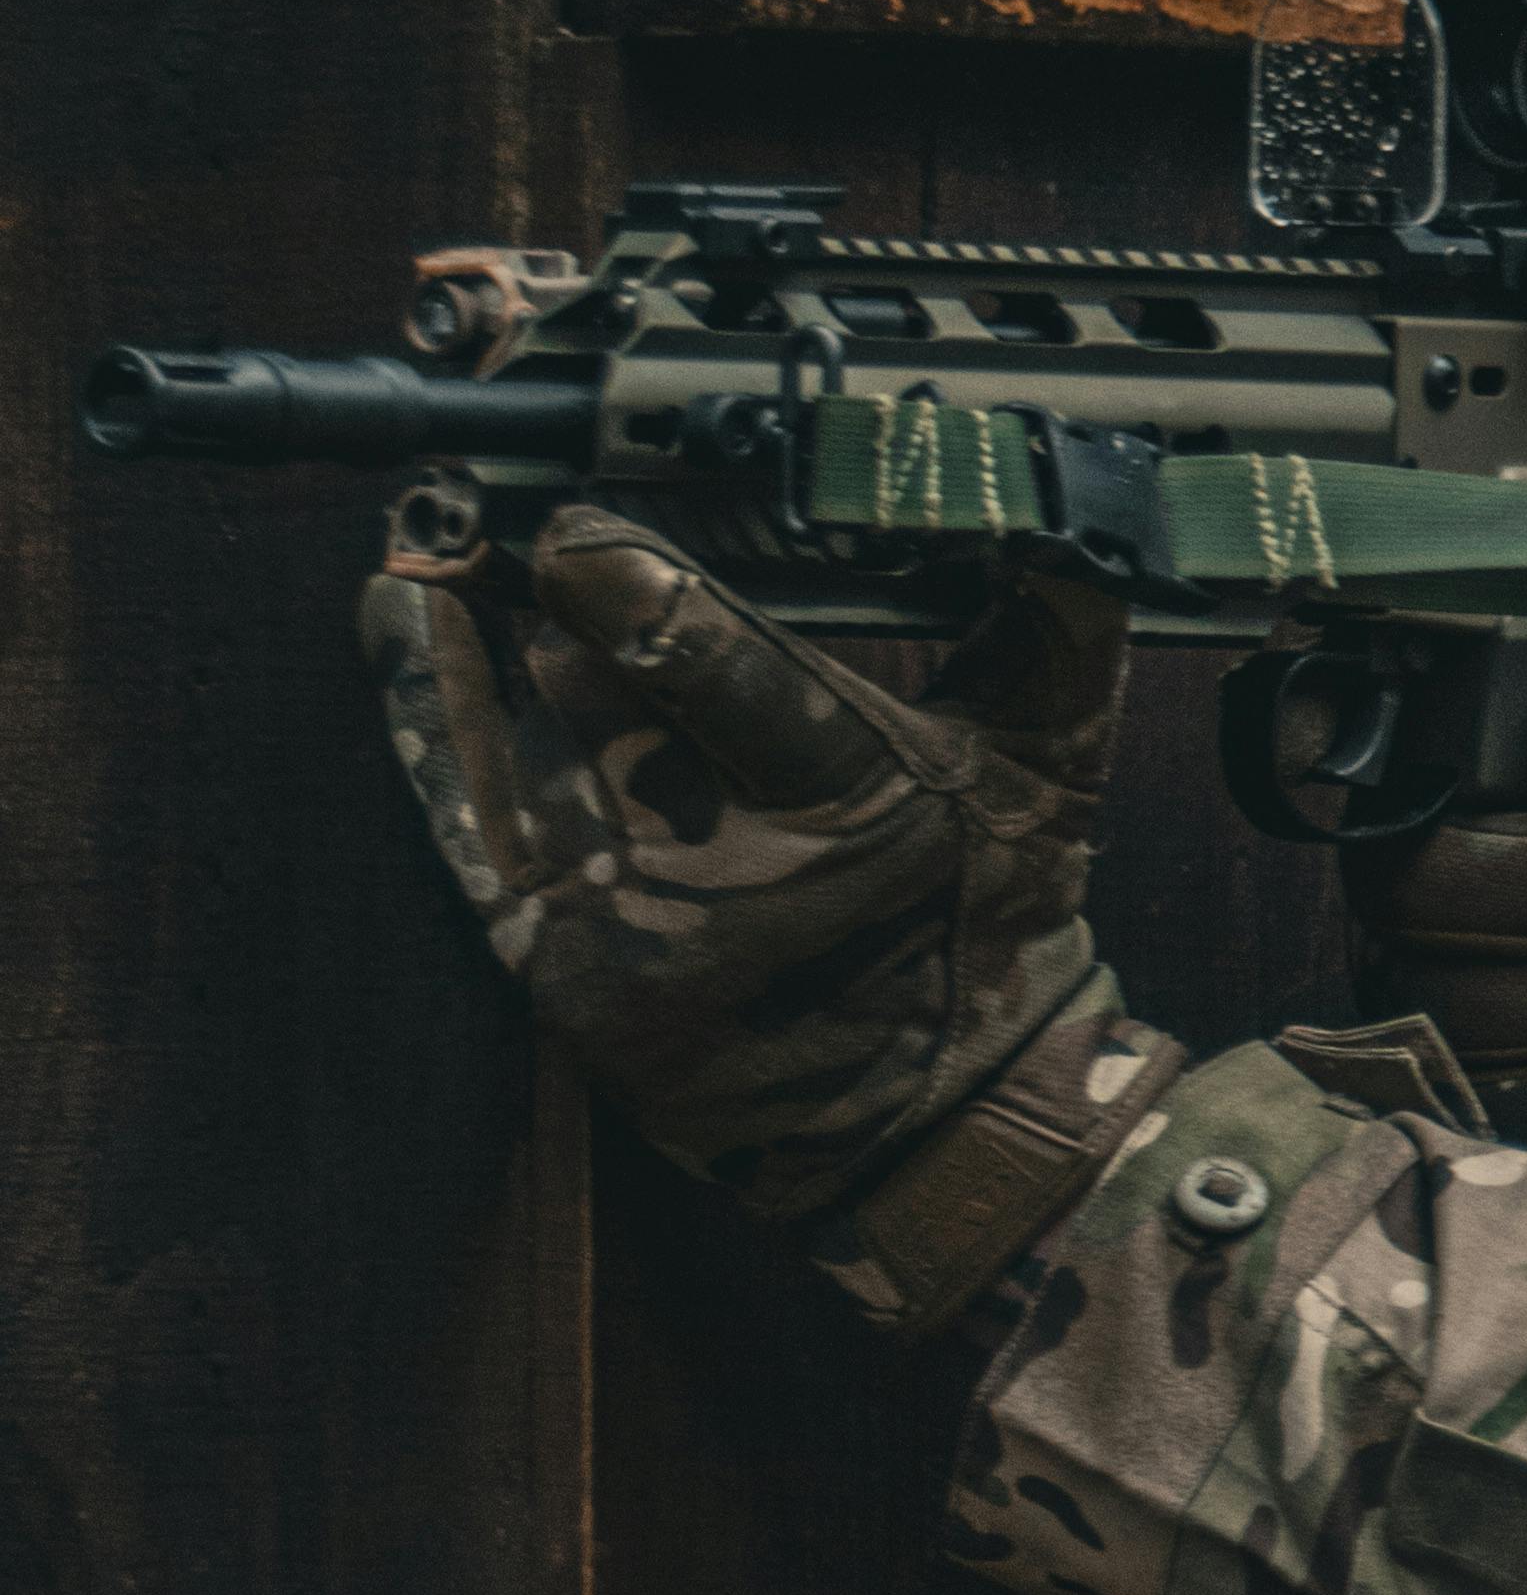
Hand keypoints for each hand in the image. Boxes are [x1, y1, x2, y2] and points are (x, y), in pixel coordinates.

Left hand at [365, 504, 1163, 1321]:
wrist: (936, 1116)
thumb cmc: (990, 912)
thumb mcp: (1051, 764)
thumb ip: (1051, 612)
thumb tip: (1053, 478)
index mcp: (869, 806)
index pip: (726, 679)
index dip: (636, 590)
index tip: (577, 525)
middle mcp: (739, 879)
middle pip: (606, 698)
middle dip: (573, 614)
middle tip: (533, 531)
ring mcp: (635, 939)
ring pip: (538, 745)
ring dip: (522, 669)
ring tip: (514, 611)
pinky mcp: (566, 981)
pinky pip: (471, 827)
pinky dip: (433, 719)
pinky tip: (404, 624)